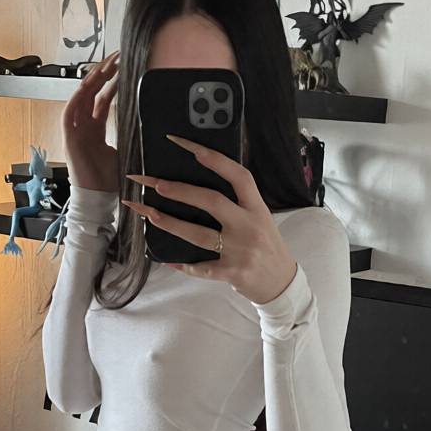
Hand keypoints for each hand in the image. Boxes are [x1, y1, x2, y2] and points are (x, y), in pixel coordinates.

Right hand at [62, 53, 119, 191]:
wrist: (99, 198)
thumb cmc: (110, 180)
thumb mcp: (125, 149)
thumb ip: (130, 133)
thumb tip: (148, 121)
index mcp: (96, 128)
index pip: (103, 98)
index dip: (112, 81)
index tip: (124, 67)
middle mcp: (84, 125)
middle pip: (92, 92)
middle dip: (103, 73)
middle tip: (117, 57)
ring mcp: (76, 130)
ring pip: (81, 97)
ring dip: (92, 80)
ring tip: (106, 65)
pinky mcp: (69, 138)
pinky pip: (70, 112)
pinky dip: (77, 98)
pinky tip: (87, 84)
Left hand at [123, 135, 297, 304]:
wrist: (282, 284)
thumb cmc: (267, 247)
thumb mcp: (261, 219)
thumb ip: (239, 204)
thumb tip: (201, 186)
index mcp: (257, 208)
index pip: (238, 176)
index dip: (213, 158)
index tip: (187, 146)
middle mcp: (249, 226)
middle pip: (212, 201)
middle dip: (181, 191)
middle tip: (156, 184)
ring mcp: (241, 251)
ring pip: (199, 235)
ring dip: (170, 223)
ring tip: (149, 214)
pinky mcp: (232, 273)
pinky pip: (201, 268)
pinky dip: (183, 265)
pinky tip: (167, 260)